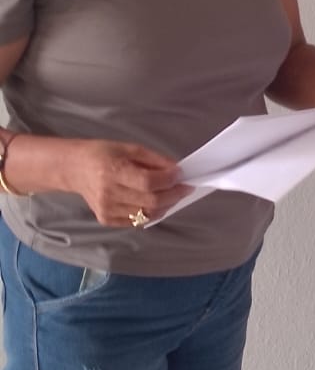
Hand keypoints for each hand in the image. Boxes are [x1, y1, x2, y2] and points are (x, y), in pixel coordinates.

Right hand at [45, 138, 185, 225]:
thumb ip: (154, 160)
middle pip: (150, 201)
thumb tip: (177, 171)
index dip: (169, 180)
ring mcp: (106, 210)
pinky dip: (150, 213)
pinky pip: (137, 221)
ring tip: (171, 194)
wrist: (74, 169)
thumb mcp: (129, 148)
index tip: (181, 175)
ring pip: (147, 215)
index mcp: (113, 171)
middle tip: (184, 187)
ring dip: (165, 206)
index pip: (148, 183)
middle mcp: (109, 193)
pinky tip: (154, 202)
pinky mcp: (106, 220)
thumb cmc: (102, 154)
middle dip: (173, 195)